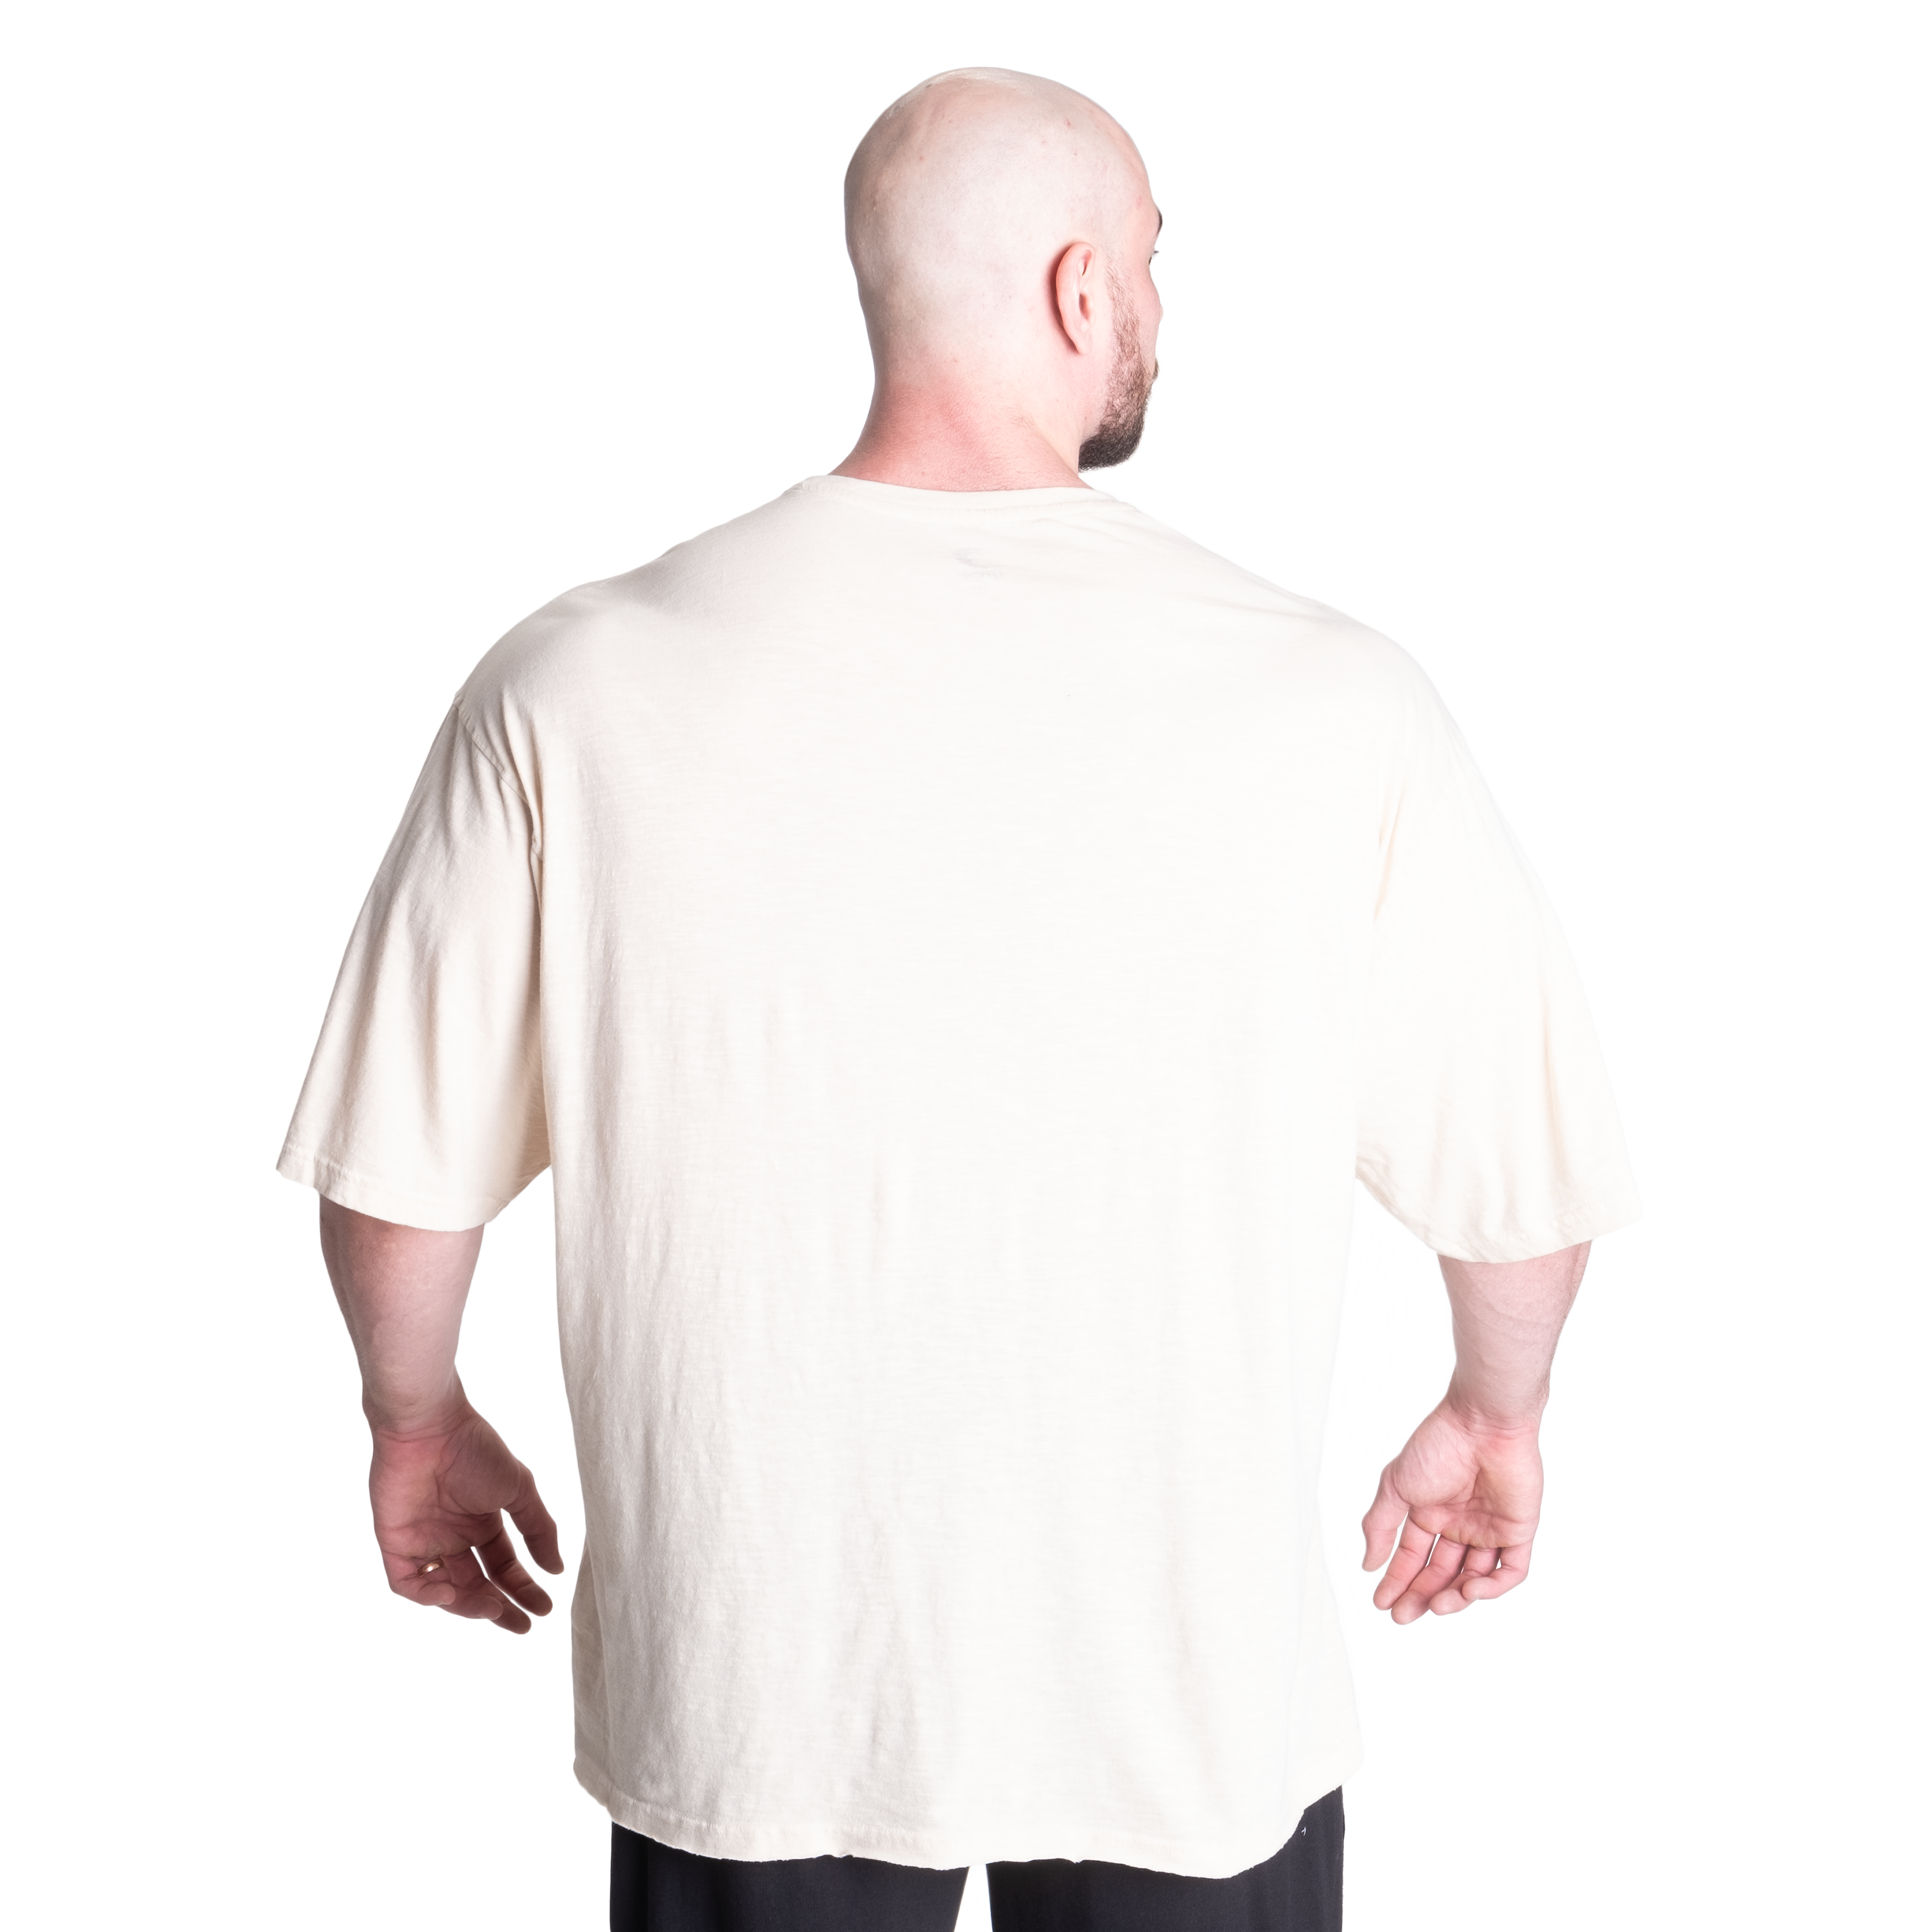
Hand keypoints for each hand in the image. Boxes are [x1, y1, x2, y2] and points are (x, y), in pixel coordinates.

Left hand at [369, 1399, 566, 1633]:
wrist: (429, 1427)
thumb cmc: (475, 1450)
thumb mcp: (519, 1489)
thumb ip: (538, 1528)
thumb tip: (557, 1568)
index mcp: (482, 1523)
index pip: (503, 1567)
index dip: (523, 1589)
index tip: (544, 1607)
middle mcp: (454, 1537)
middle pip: (477, 1585)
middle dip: (500, 1607)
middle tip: (521, 1624)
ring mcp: (424, 1541)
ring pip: (445, 1589)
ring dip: (469, 1604)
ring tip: (493, 1608)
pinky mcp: (395, 1543)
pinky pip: (408, 1582)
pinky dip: (427, 1593)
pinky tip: (450, 1591)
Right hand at [1360, 1393, 1544, 1622]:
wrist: (1481, 1424)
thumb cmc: (1438, 1445)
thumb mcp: (1395, 1486)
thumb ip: (1379, 1525)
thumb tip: (1368, 1564)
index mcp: (1429, 1513)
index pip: (1413, 1558)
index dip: (1397, 1581)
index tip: (1383, 1602)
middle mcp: (1458, 1525)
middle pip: (1441, 1574)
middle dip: (1421, 1596)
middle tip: (1404, 1614)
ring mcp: (1489, 1530)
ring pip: (1473, 1578)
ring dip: (1455, 1597)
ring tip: (1436, 1605)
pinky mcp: (1517, 1531)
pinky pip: (1509, 1570)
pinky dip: (1492, 1587)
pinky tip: (1470, 1590)